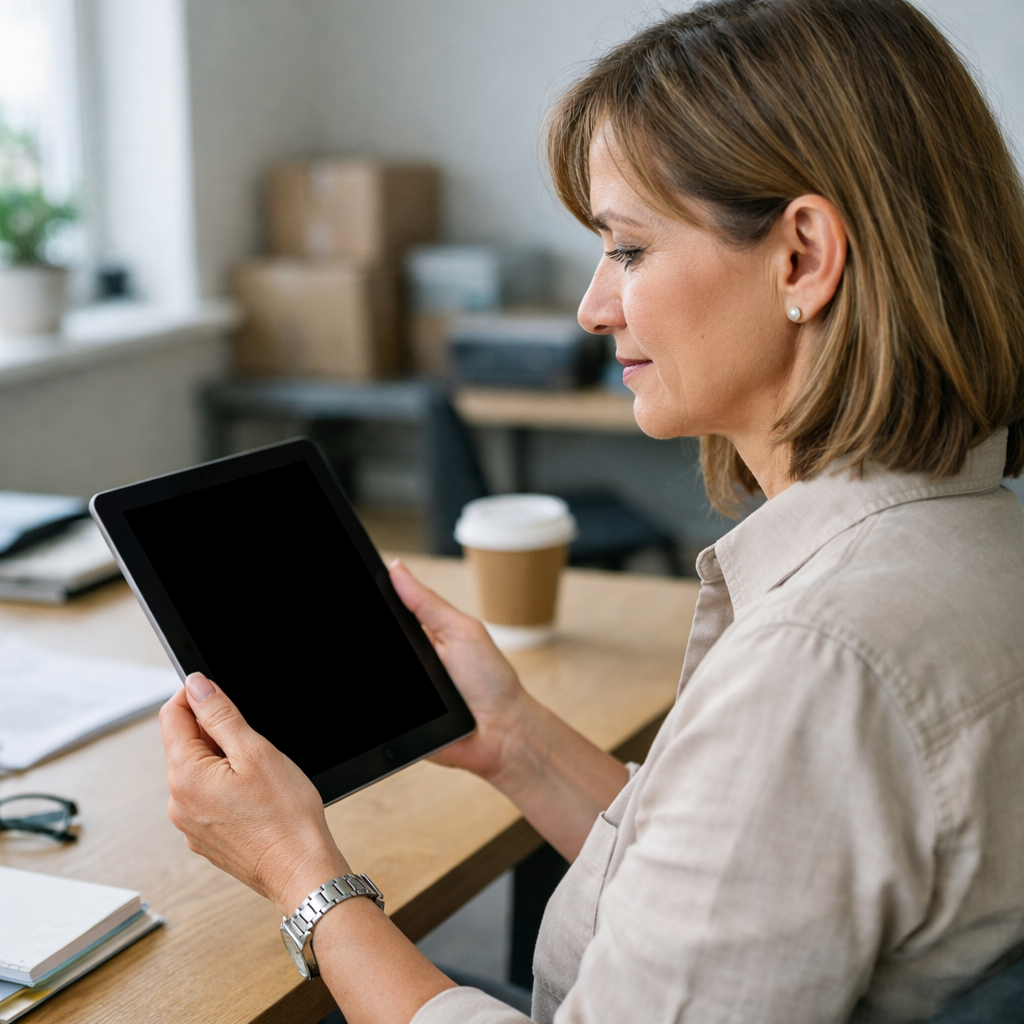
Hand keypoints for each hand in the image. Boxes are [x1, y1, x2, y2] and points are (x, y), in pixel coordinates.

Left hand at [160, 675, 345, 914]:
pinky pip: (206, 797)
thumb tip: (197, 687)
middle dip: (212, 730)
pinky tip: (255, 793)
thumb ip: (220, 715)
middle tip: (252, 738)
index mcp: (185, 776)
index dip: (194, 695)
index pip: (171, 716)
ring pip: (197, 771)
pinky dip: (225, 784)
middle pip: (183, 744)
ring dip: (220, 758)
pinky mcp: (205, 837)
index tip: (218, 691)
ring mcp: (189, 824)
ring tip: (258, 770)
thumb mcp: (256, 751)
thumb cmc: (285, 816)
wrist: (300, 869)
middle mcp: (178, 802)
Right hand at [390, 559, 629, 860]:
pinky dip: (371, 712)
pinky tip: (396, 701)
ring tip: (404, 675)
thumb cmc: (491, 681)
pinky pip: (374, 716)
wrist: (503, 733)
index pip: (385, 615)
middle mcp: (408, 662)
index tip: (352, 589)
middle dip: (362, 636)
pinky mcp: (395, 723)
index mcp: (420, 636)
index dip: (369, 603)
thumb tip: (397, 568)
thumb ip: (427, 603)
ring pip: (369, 680)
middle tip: (376, 639)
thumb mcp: (461, 631)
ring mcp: (403, 693)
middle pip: (375, 646)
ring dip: (369, 665)